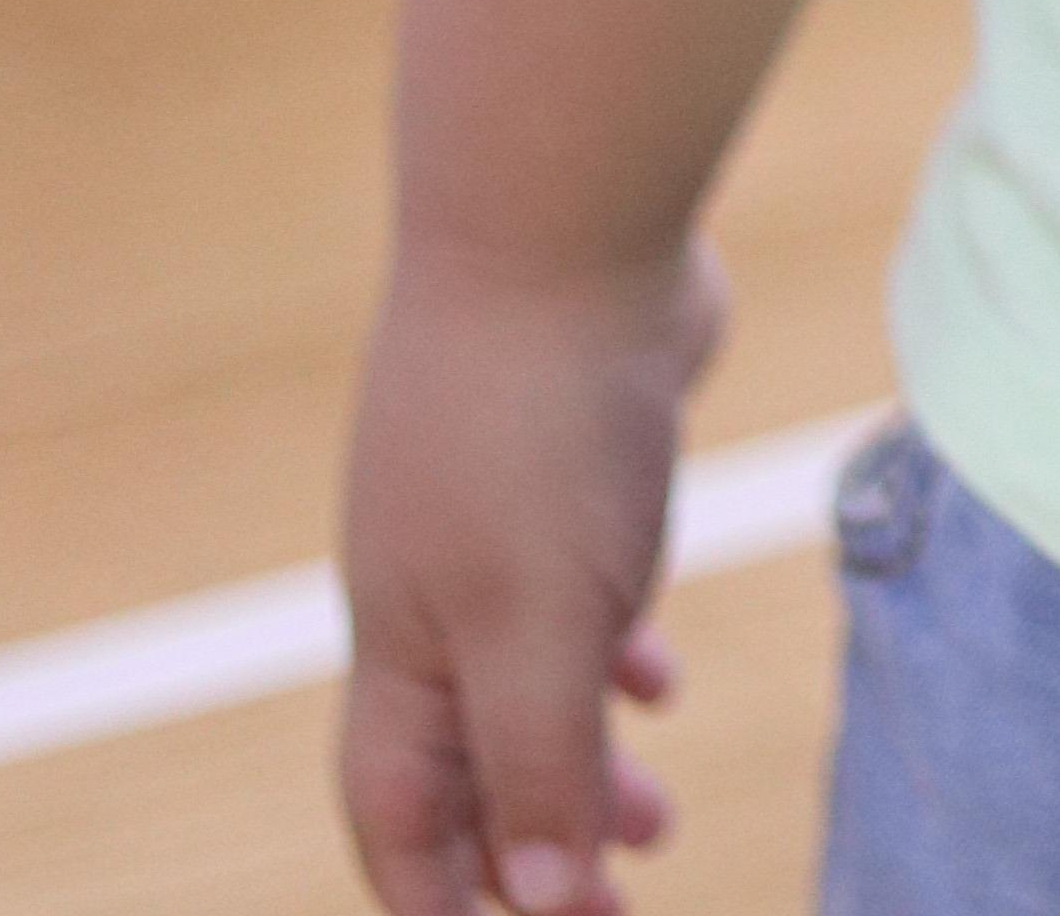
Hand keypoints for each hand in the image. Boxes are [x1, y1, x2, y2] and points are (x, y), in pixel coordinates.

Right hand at [338, 237, 724, 915]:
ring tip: (654, 825)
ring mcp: (494, 514)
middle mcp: (432, 588)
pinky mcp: (566, 455)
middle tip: (618, 913)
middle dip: (530, 856)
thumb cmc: (536, 422)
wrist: (566, 214)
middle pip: (464, 764)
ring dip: (580, 764)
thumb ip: (539, 765)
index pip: (401, 820)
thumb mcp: (541, 620)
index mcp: (403, 644)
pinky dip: (611, 651)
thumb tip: (541, 913)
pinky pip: (576, 591)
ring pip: (525, 680)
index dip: (442, 904)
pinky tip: (658, 672)